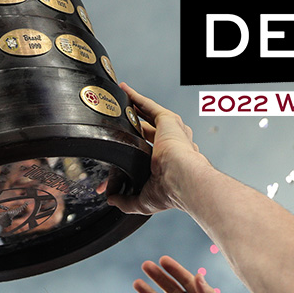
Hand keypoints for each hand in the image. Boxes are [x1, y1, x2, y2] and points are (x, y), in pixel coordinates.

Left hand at [109, 83, 210, 215]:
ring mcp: (171, 133)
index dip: (132, 157)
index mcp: (169, 166)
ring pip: (149, 117)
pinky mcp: (168, 121)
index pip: (148, 157)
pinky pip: (149, 105)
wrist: (182, 179)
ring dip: (135, 109)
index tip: (118, 160)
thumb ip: (126, 202)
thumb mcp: (143, 201)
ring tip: (120, 102)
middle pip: (146, 134)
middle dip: (131, 131)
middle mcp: (173, 147)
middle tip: (116, 127)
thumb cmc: (170, 192)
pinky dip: (136, 98)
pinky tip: (124, 90)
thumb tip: (111, 200)